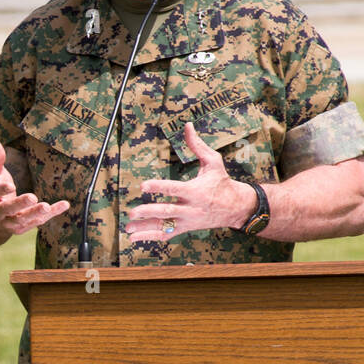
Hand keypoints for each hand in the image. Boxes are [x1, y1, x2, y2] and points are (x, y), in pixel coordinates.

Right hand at [0, 135, 69, 237]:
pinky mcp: (23, 227)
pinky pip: (38, 221)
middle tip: (33, 197)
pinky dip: (51, 214)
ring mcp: (10, 222)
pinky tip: (64, 205)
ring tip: (47, 206)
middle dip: (20, 204)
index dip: (1, 190)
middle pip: (9, 210)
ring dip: (35, 214)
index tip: (10, 185)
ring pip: (22, 220)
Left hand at [125, 123, 255, 241]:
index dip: (158, 187)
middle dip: (149, 212)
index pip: (174, 189)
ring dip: (145, 228)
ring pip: (165, 226)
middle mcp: (190, 208)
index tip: (143, 186)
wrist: (235, 207)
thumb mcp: (213, 161)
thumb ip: (197, 145)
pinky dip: (150, 237)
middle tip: (132, 212)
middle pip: (167, 211)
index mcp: (195, 190)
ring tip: (128, 228)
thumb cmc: (222, 182)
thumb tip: (187, 126)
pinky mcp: (186, 228)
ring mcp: (187, 220)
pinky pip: (167, 235)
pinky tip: (135, 238)